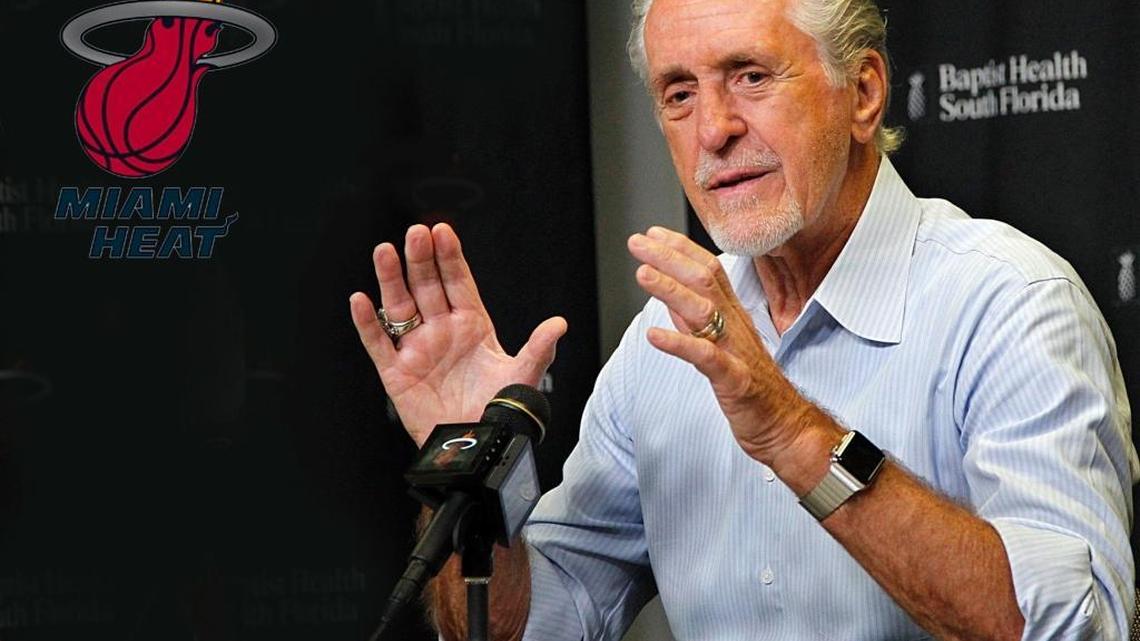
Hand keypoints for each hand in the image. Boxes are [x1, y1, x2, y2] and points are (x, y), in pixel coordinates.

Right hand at [349, 223, 566, 447]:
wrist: (477, 446)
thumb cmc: (500, 411)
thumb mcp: (523, 377)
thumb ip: (538, 348)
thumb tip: (559, 324)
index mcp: (472, 325)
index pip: (458, 282)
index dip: (449, 257)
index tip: (442, 232)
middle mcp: (442, 331)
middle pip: (426, 286)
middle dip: (420, 259)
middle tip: (416, 233)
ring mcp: (417, 349)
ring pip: (399, 306)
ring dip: (391, 279)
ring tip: (385, 252)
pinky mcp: (396, 373)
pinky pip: (378, 343)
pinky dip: (366, 323)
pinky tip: (359, 301)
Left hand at [627, 226, 830, 468]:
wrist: (787, 428)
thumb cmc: (753, 388)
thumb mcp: (720, 347)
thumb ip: (696, 323)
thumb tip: (670, 299)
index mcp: (733, 317)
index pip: (708, 270)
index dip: (680, 249)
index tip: (652, 234)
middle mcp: (735, 327)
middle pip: (704, 281)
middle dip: (669, 258)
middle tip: (639, 242)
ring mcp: (736, 351)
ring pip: (704, 312)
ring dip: (672, 290)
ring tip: (643, 274)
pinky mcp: (735, 380)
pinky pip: (707, 358)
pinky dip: (679, 344)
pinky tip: (654, 336)